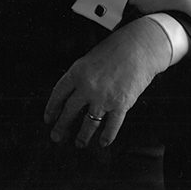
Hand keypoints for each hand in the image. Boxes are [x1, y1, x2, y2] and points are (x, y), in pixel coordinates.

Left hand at [44, 17, 170, 147]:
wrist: (141, 46)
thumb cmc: (117, 49)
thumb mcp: (91, 58)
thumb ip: (81, 76)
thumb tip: (73, 96)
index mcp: (77, 71)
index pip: (58, 94)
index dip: (51, 109)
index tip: (49, 119)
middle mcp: (88, 86)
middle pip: (69, 112)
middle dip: (61, 127)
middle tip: (57, 137)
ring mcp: (104, 97)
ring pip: (88, 124)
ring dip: (82, 137)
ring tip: (79, 143)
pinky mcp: (121, 104)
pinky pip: (111, 127)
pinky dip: (106, 137)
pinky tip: (103, 142)